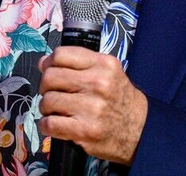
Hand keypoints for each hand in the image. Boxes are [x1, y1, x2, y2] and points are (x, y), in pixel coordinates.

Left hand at [38, 46, 147, 164]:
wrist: (141, 130)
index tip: (48, 69)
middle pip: (51, 76)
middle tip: (51, 92)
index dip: (49, 62)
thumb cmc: (121, 100)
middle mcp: (98, 83)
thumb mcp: (109, 72)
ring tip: (55, 110)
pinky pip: (50, 124)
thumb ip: (80, 64)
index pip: (62, 54)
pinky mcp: (84, 131)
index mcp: (104, 64)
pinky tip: (53, 124)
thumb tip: (44, 62)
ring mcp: (91, 108)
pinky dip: (46, 125)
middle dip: (45, 85)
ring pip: (48, 100)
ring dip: (46, 107)